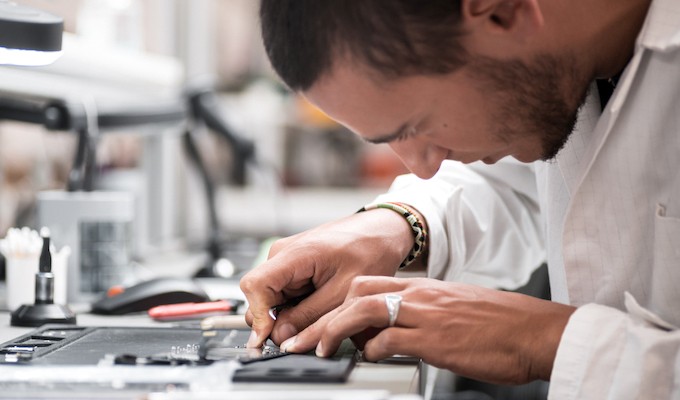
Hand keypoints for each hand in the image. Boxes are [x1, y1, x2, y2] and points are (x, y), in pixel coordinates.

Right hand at [240, 208, 418, 346]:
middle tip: (301, 334)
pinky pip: (283, 293)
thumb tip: (281, 336)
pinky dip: (295, 306)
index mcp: (293, 254)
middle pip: (259, 296)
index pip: (254, 286)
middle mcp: (282, 254)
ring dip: (287, 314)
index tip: (268, 339)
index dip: (259, 316)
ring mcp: (285, 259)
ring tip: (318, 313)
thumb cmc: (370, 250)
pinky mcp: (292, 266)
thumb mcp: (343, 292)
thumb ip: (310, 315)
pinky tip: (318, 305)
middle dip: (274, 321)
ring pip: (270, 298)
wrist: (381, 231)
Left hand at [281, 276, 575, 384]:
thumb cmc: (502, 324)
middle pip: (358, 291)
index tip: (329, 321)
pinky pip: (388, 339)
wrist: (535, 330)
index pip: (370, 284)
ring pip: (363, 311)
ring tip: (323, 349)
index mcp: (425, 287)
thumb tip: (398, 333)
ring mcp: (425, 314)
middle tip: (313, 337)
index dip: (343, 303)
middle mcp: (420, 295)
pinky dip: (370, 349)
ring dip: (336, 330)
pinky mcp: (433, 338)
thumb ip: (426, 314)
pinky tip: (369, 358)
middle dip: (329, 314)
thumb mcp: (457, 309)